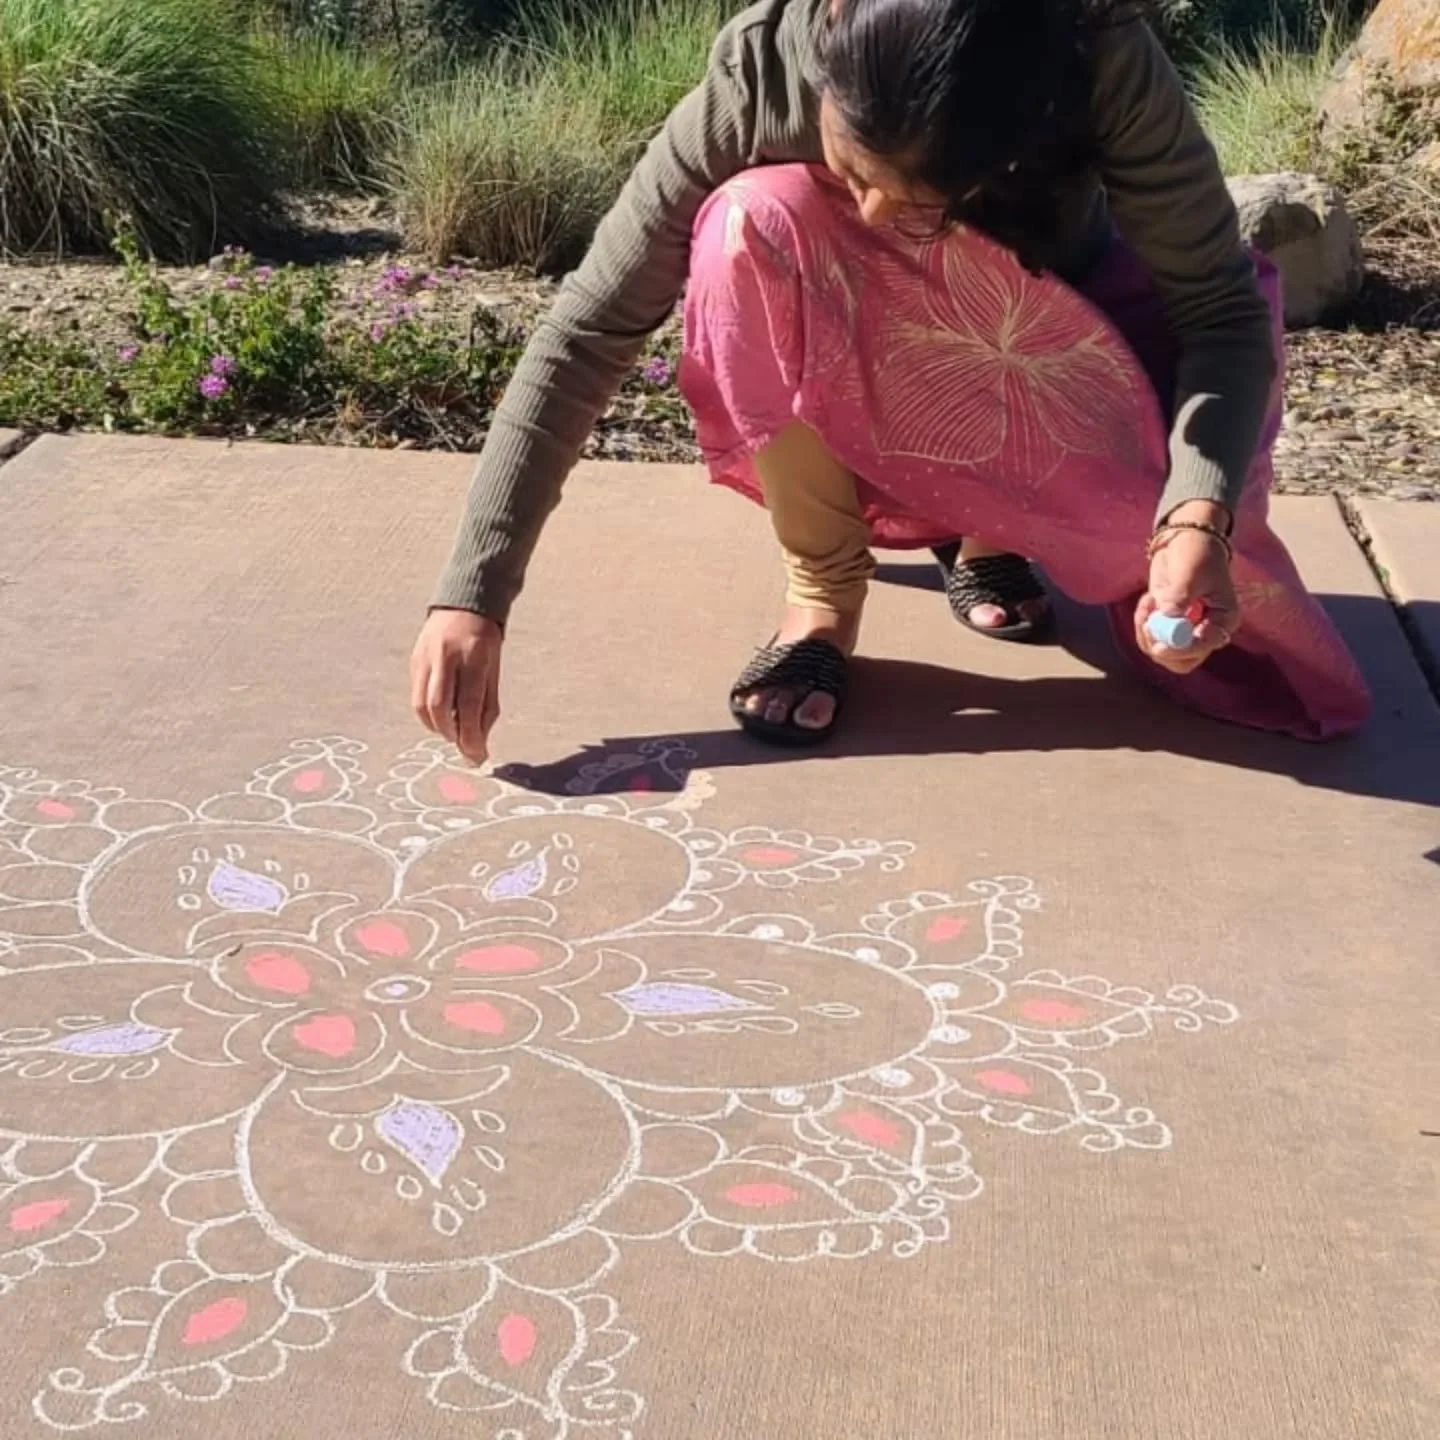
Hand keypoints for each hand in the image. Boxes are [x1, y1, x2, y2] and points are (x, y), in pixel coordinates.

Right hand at [410, 609, 503, 764]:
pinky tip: (440, 715)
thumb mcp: (493, 671)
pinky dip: (428, 714)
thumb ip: (487, 707)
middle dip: (450, 733)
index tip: (476, 754)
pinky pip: (416, 695)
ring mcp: (425, 657)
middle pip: (439, 706)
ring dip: (436, 727)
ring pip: (421, 704)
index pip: (469, 704)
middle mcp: (446, 656)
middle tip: (461, 742)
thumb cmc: (484, 644)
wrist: (463, 607)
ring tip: (451, 729)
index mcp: (473, 657)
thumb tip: (479, 745)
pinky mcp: (414, 661)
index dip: (471, 735)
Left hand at [1134, 505, 1239, 674]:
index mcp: (1224, 619)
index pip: (1205, 646)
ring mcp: (1185, 630)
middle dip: (1160, 647)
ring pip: (1164, 653)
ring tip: (1148, 605)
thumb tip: (1166, 618)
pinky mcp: (1167, 625)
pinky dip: (1143, 625)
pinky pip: (1151, 638)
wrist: (1184, 540)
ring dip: (1148, 634)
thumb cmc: (1197, 552)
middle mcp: (1206, 630)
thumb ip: (1179, 598)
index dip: (1181, 648)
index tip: (1159, 643)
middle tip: (1148, 624)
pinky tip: (1148, 601)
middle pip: (1183, 660)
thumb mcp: (1190, 573)